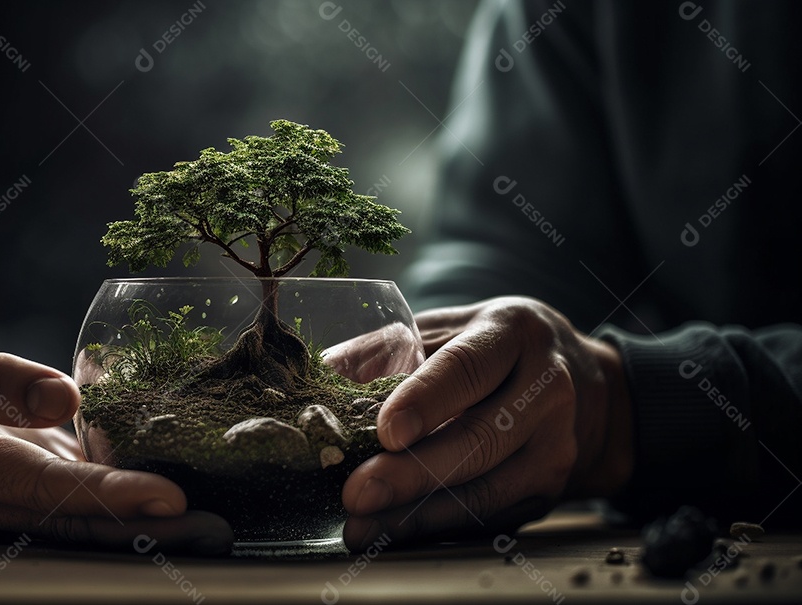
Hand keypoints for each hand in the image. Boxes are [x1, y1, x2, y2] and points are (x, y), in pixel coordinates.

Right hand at [0, 314, 232, 552]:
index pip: (34, 485)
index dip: (102, 494)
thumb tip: (63, 397)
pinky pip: (71, 495)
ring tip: (207, 525)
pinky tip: (166, 495)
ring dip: (139, 525)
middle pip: (67, 518)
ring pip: (74, 517)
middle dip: (140, 528)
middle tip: (211, 528)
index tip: (165, 496)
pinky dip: (119, 497)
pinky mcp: (17, 483)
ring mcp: (0, 497)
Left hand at [340, 297, 632, 549]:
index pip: (468, 367)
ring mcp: (555, 445)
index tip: (386, 430)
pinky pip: (489, 516)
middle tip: (357, 492)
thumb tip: (327, 371)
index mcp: (512, 333)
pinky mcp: (548, 490)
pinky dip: (437, 528)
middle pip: (479, 438)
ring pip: (486, 489)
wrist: (585, 387)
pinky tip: (394, 533)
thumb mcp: (452, 328)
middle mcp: (546, 389)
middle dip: (412, 473)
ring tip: (363, 525)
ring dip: (417, 515)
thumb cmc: (496, 350)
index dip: (426, 400)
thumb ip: (390, 348)